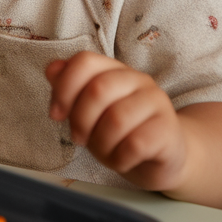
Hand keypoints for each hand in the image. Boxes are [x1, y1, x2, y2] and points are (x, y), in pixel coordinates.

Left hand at [46, 52, 187, 192]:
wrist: (163, 158)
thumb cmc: (121, 133)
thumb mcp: (89, 113)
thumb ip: (69, 90)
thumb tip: (52, 70)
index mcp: (115, 70)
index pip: (85, 61)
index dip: (64, 88)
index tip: (56, 115)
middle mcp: (138, 80)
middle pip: (98, 89)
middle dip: (80, 121)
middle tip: (80, 139)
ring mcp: (157, 102)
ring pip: (116, 119)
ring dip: (101, 144)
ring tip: (105, 152)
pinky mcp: (168, 130)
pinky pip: (136, 144)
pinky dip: (120, 159)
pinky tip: (122, 160)